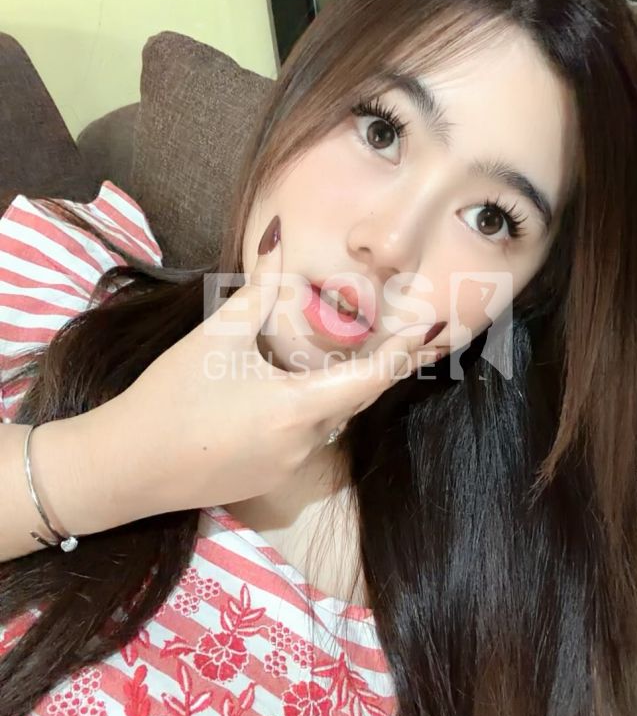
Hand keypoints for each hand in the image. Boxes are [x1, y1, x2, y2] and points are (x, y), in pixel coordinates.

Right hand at [102, 215, 445, 521]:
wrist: (124, 467)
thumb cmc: (170, 397)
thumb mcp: (216, 337)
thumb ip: (258, 288)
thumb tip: (278, 235)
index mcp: (299, 409)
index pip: (372, 379)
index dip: (407, 352)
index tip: (434, 327)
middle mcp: (306, 445)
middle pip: (357, 399)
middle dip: (383, 366)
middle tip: (407, 334)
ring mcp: (289, 469)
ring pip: (330, 419)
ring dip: (341, 388)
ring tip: (350, 354)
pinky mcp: (268, 480)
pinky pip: (305, 439)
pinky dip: (312, 410)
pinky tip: (290, 389)